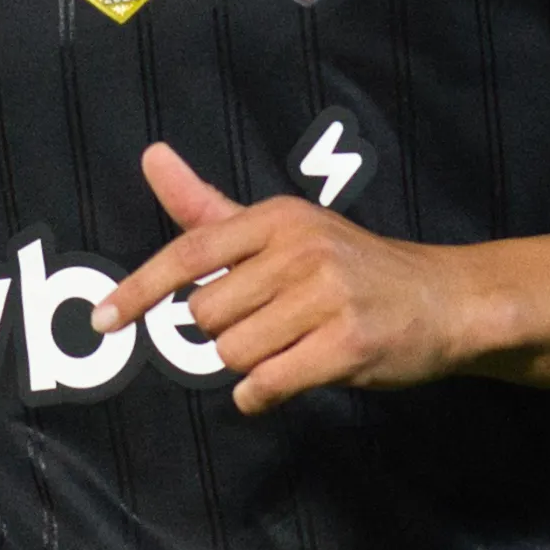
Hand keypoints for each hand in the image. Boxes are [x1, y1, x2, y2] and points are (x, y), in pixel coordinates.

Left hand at [97, 142, 481, 414]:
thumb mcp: (286, 227)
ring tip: (296, 344)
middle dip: (228, 331)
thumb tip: (151, 156)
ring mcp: (326, 298)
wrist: (446, 300)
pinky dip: (265, 393)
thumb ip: (210, 206)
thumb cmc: (354, 267)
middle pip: (206, 316)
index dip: (140, 289)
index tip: (104, 320)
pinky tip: (296, 374)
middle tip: (276, 322)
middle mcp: (301, 250)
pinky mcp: (346, 346)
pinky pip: (266, 386)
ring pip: (232, 355)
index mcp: (279, 218)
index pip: (191, 252)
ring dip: (253, 364)